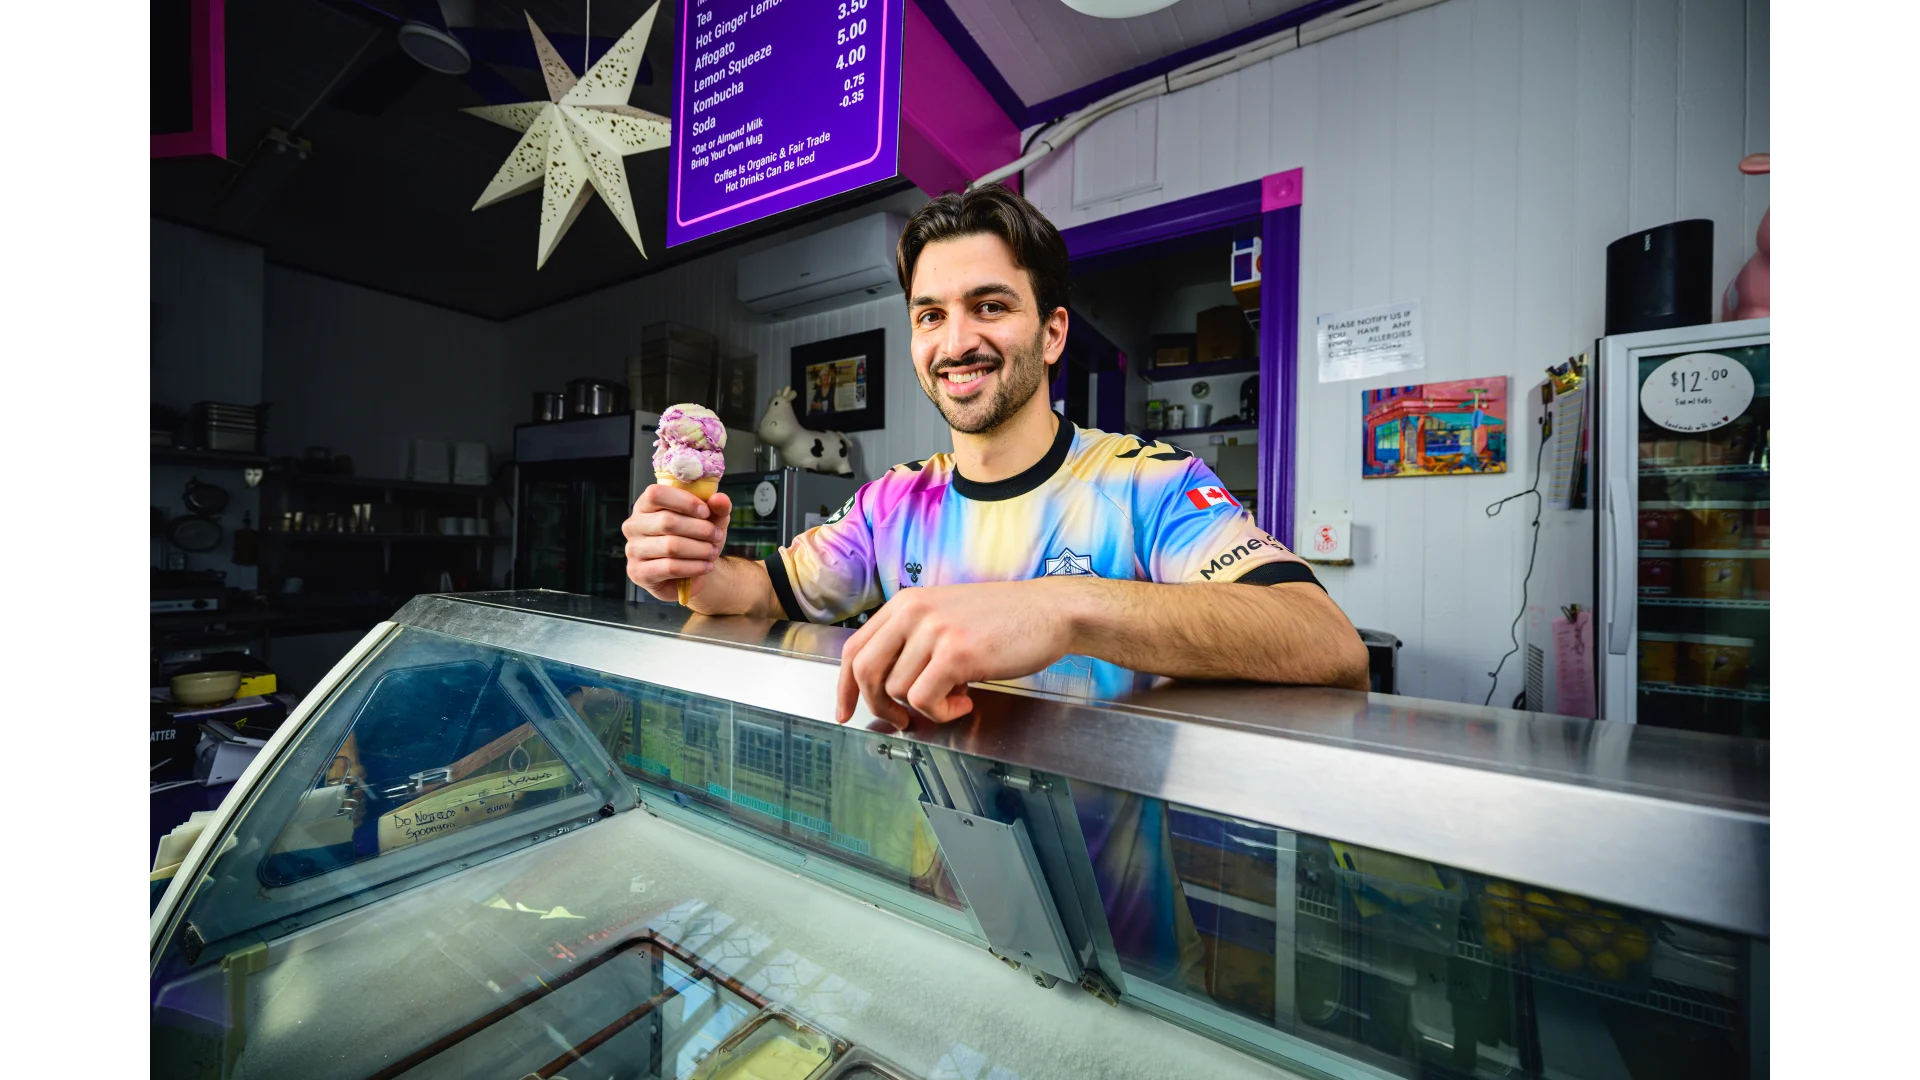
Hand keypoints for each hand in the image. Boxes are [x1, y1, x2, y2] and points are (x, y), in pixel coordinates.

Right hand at [623, 485, 731, 601]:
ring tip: (712, 552)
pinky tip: (705, 566)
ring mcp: (633, 550)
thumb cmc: (696, 539)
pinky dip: (694, 567)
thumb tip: (719, 499)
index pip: (656, 494)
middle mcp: (633, 525)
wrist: (692, 572)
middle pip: (667, 521)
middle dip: (699, 529)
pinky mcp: (638, 572)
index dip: (684, 501)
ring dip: (699, 549)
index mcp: (645, 505)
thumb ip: (717, 507)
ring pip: (671, 546)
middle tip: (716, 536)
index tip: (706, 512)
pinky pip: (670, 567)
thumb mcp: (712, 520)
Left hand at [835, 582, 1075, 727]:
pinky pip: (924, 700)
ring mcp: (934, 631)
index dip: (845, 686)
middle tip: (899, 719)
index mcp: (906, 603)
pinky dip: (941, 712)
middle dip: (876, 705)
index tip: (845, 710)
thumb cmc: (1006, 619)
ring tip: (956, 697)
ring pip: (897, 690)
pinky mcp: (956, 653)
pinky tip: (966, 701)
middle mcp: (913, 611)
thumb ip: (914, 641)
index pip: (855, 648)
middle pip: (865, 671)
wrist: (1050, 611)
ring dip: (924, 708)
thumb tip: (889, 685)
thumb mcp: (947, 617)